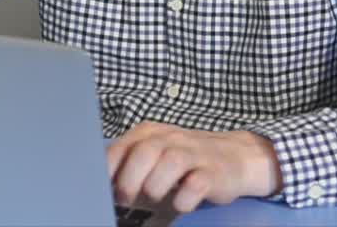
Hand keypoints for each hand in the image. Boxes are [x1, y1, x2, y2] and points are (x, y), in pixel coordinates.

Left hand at [105, 122, 282, 213]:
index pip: (123, 145)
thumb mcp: (156, 151)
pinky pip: (197, 184)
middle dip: (130, 178)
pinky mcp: (214, 173)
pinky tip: (180, 202)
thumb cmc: (186, 158)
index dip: (109, 167)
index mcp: (152, 133)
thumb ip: (130, 160)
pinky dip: (185, 197)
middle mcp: (172, 139)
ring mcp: (194, 154)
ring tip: (155, 196)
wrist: (235, 156)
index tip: (101, 186)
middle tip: (125, 198)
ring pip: (171, 163)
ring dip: (156, 185)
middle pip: (145, 152)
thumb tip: (102, 182)